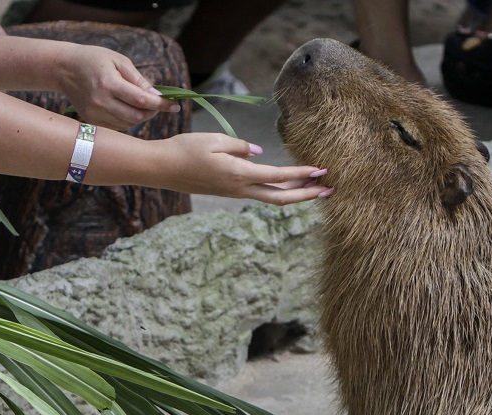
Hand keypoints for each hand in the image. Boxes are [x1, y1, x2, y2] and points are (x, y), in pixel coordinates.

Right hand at [56, 43, 179, 129]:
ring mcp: (94, 113)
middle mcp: (100, 101)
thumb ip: (139, 80)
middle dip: (153, 112)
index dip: (161, 105)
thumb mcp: (119, 61)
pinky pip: (118, 126)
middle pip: (137, 116)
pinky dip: (128, 119)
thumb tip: (158, 96)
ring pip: (129, 124)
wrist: (64, 68)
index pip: (141, 100)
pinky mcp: (91, 121)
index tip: (175, 106)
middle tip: (159, 104)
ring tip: (143, 104)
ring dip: (141, 116)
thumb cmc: (95, 60)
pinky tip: (128, 108)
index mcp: (108, 83)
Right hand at [158, 133, 333, 204]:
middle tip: (330, 190)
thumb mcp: (214, 139)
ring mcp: (235, 193)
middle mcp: (240, 188)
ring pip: (272, 198)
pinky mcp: (230, 192)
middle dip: (308, 195)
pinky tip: (289, 186)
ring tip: (315, 189)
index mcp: (239, 173)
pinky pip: (261, 194)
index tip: (322, 171)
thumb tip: (258, 153)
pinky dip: (279, 192)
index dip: (303, 174)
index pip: (279, 176)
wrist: (161, 168)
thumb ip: (239, 146)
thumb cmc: (185, 149)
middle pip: (282, 197)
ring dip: (296, 195)